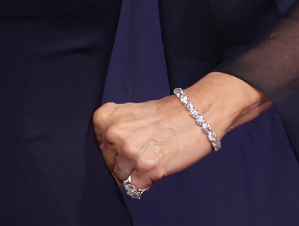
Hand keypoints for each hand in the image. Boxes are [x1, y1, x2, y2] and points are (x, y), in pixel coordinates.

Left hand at [93, 72, 270, 193]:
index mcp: (106, 118)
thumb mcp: (132, 112)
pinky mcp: (148, 168)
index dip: (114, 150)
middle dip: (124, 162)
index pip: (99, 147)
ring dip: (136, 172)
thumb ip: (116, 129)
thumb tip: (107, 154)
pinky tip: (158, 165)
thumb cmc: (169, 112)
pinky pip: (137, 187)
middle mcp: (115, 134)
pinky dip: (147, 181)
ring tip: (153, 156)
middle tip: (144, 150)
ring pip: (121, 177)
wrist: (200, 112)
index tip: (128, 145)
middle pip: (108, 164)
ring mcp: (130, 152)